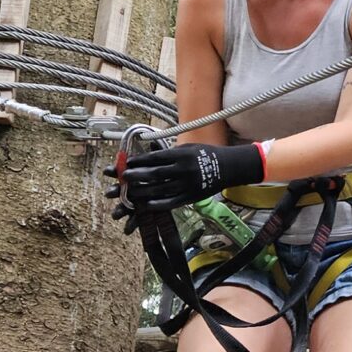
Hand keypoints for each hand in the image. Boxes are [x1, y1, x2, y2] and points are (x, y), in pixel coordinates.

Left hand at [105, 136, 265, 225]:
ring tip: (130, 192)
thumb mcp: (188, 147)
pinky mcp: (191, 197)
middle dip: (137, 175)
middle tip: (124, 177)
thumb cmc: (206, 154)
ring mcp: (187, 184)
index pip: (155, 158)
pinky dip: (157, 204)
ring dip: (143, 191)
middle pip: (155, 174)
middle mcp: (183, 169)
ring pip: (160, 189)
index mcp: (182, 155)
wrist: (228, 168)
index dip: (140, 160)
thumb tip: (149, 151)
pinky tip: (145, 204)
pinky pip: (171, 202)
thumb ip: (169, 151)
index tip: (127, 162)